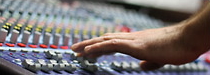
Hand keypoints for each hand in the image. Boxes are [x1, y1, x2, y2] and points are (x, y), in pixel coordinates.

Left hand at [71, 24, 201, 70]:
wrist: (187, 39)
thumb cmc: (176, 47)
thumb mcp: (160, 58)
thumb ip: (149, 61)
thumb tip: (142, 66)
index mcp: (136, 42)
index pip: (112, 42)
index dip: (99, 46)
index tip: (88, 51)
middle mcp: (132, 39)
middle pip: (105, 39)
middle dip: (89, 44)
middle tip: (75, 48)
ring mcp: (133, 41)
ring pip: (105, 40)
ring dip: (89, 45)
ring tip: (76, 50)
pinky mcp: (137, 45)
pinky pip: (113, 44)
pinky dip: (100, 47)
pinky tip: (89, 50)